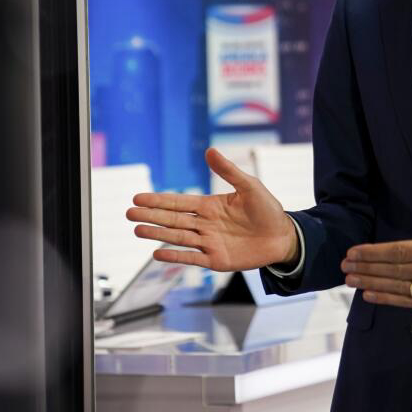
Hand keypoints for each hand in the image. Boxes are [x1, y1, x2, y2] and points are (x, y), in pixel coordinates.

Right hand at [126, 147, 297, 270]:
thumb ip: (228, 171)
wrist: (284, 236)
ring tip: (137, 230)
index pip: (179, 202)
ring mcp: (209, 243)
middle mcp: (205, 224)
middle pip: (173, 220)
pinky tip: (157, 253)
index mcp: (210, 206)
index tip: (138, 197)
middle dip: (151, 216)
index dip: (159, 200)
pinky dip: (175, 256)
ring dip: (157, 234)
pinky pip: (192, 258)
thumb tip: (209, 150)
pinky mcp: (216, 260)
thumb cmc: (267, 209)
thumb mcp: (249, 186)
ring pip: (178, 238)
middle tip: (128, 212)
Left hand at [340, 174, 411, 310]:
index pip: (400, 251)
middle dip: (367, 268)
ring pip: (401, 288)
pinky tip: (371, 295)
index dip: (374, 253)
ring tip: (351, 281)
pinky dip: (389, 300)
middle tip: (345, 266)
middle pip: (395, 270)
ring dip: (373, 285)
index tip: (354, 252)